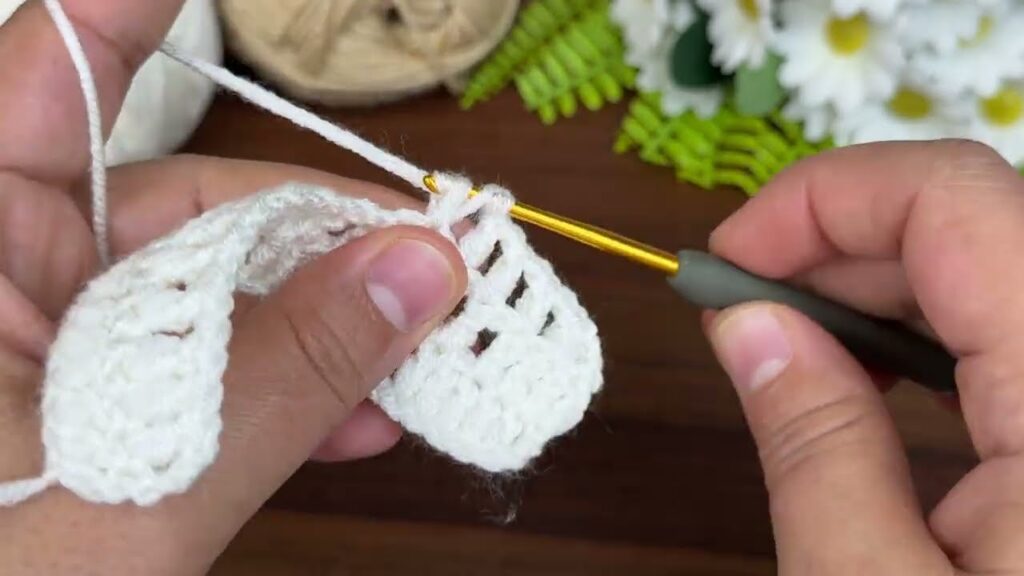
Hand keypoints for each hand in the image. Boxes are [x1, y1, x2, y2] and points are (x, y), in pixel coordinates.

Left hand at [0, 2, 465, 573]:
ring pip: (202, 292)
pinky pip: (190, 365)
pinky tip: (354, 419)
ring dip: (317, 326)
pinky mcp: (70, 404)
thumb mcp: (142, 486)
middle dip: (319, 238)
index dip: (138, 9)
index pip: (53, 66)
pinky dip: (273, 389)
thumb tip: (429, 269)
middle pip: (180, 200)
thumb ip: (288, 372)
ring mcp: (32, 338)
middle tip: (435, 272)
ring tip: (421, 359)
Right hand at [706, 140, 1023, 573]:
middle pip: (980, 222)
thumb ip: (813, 439)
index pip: (955, 199)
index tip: (727, 262)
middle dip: (839, 244)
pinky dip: (933, 336)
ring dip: (882, 287)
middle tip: (739, 311)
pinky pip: (1015, 336)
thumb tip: (745, 320)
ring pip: (999, 270)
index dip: (824, 198)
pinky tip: (873, 384)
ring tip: (792, 347)